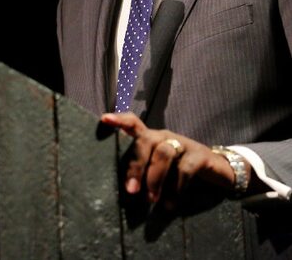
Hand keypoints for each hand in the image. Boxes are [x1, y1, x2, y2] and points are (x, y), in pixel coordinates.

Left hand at [100, 112, 245, 209]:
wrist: (218, 170)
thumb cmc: (178, 170)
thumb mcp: (159, 169)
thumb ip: (143, 173)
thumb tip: (125, 192)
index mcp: (150, 138)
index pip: (133, 122)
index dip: (120, 120)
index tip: (104, 120)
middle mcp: (164, 136)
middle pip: (145, 141)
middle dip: (136, 166)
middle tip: (131, 191)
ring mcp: (183, 143)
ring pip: (164, 152)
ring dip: (155, 178)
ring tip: (151, 200)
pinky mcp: (200, 155)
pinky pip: (185, 168)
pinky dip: (176, 188)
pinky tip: (171, 204)